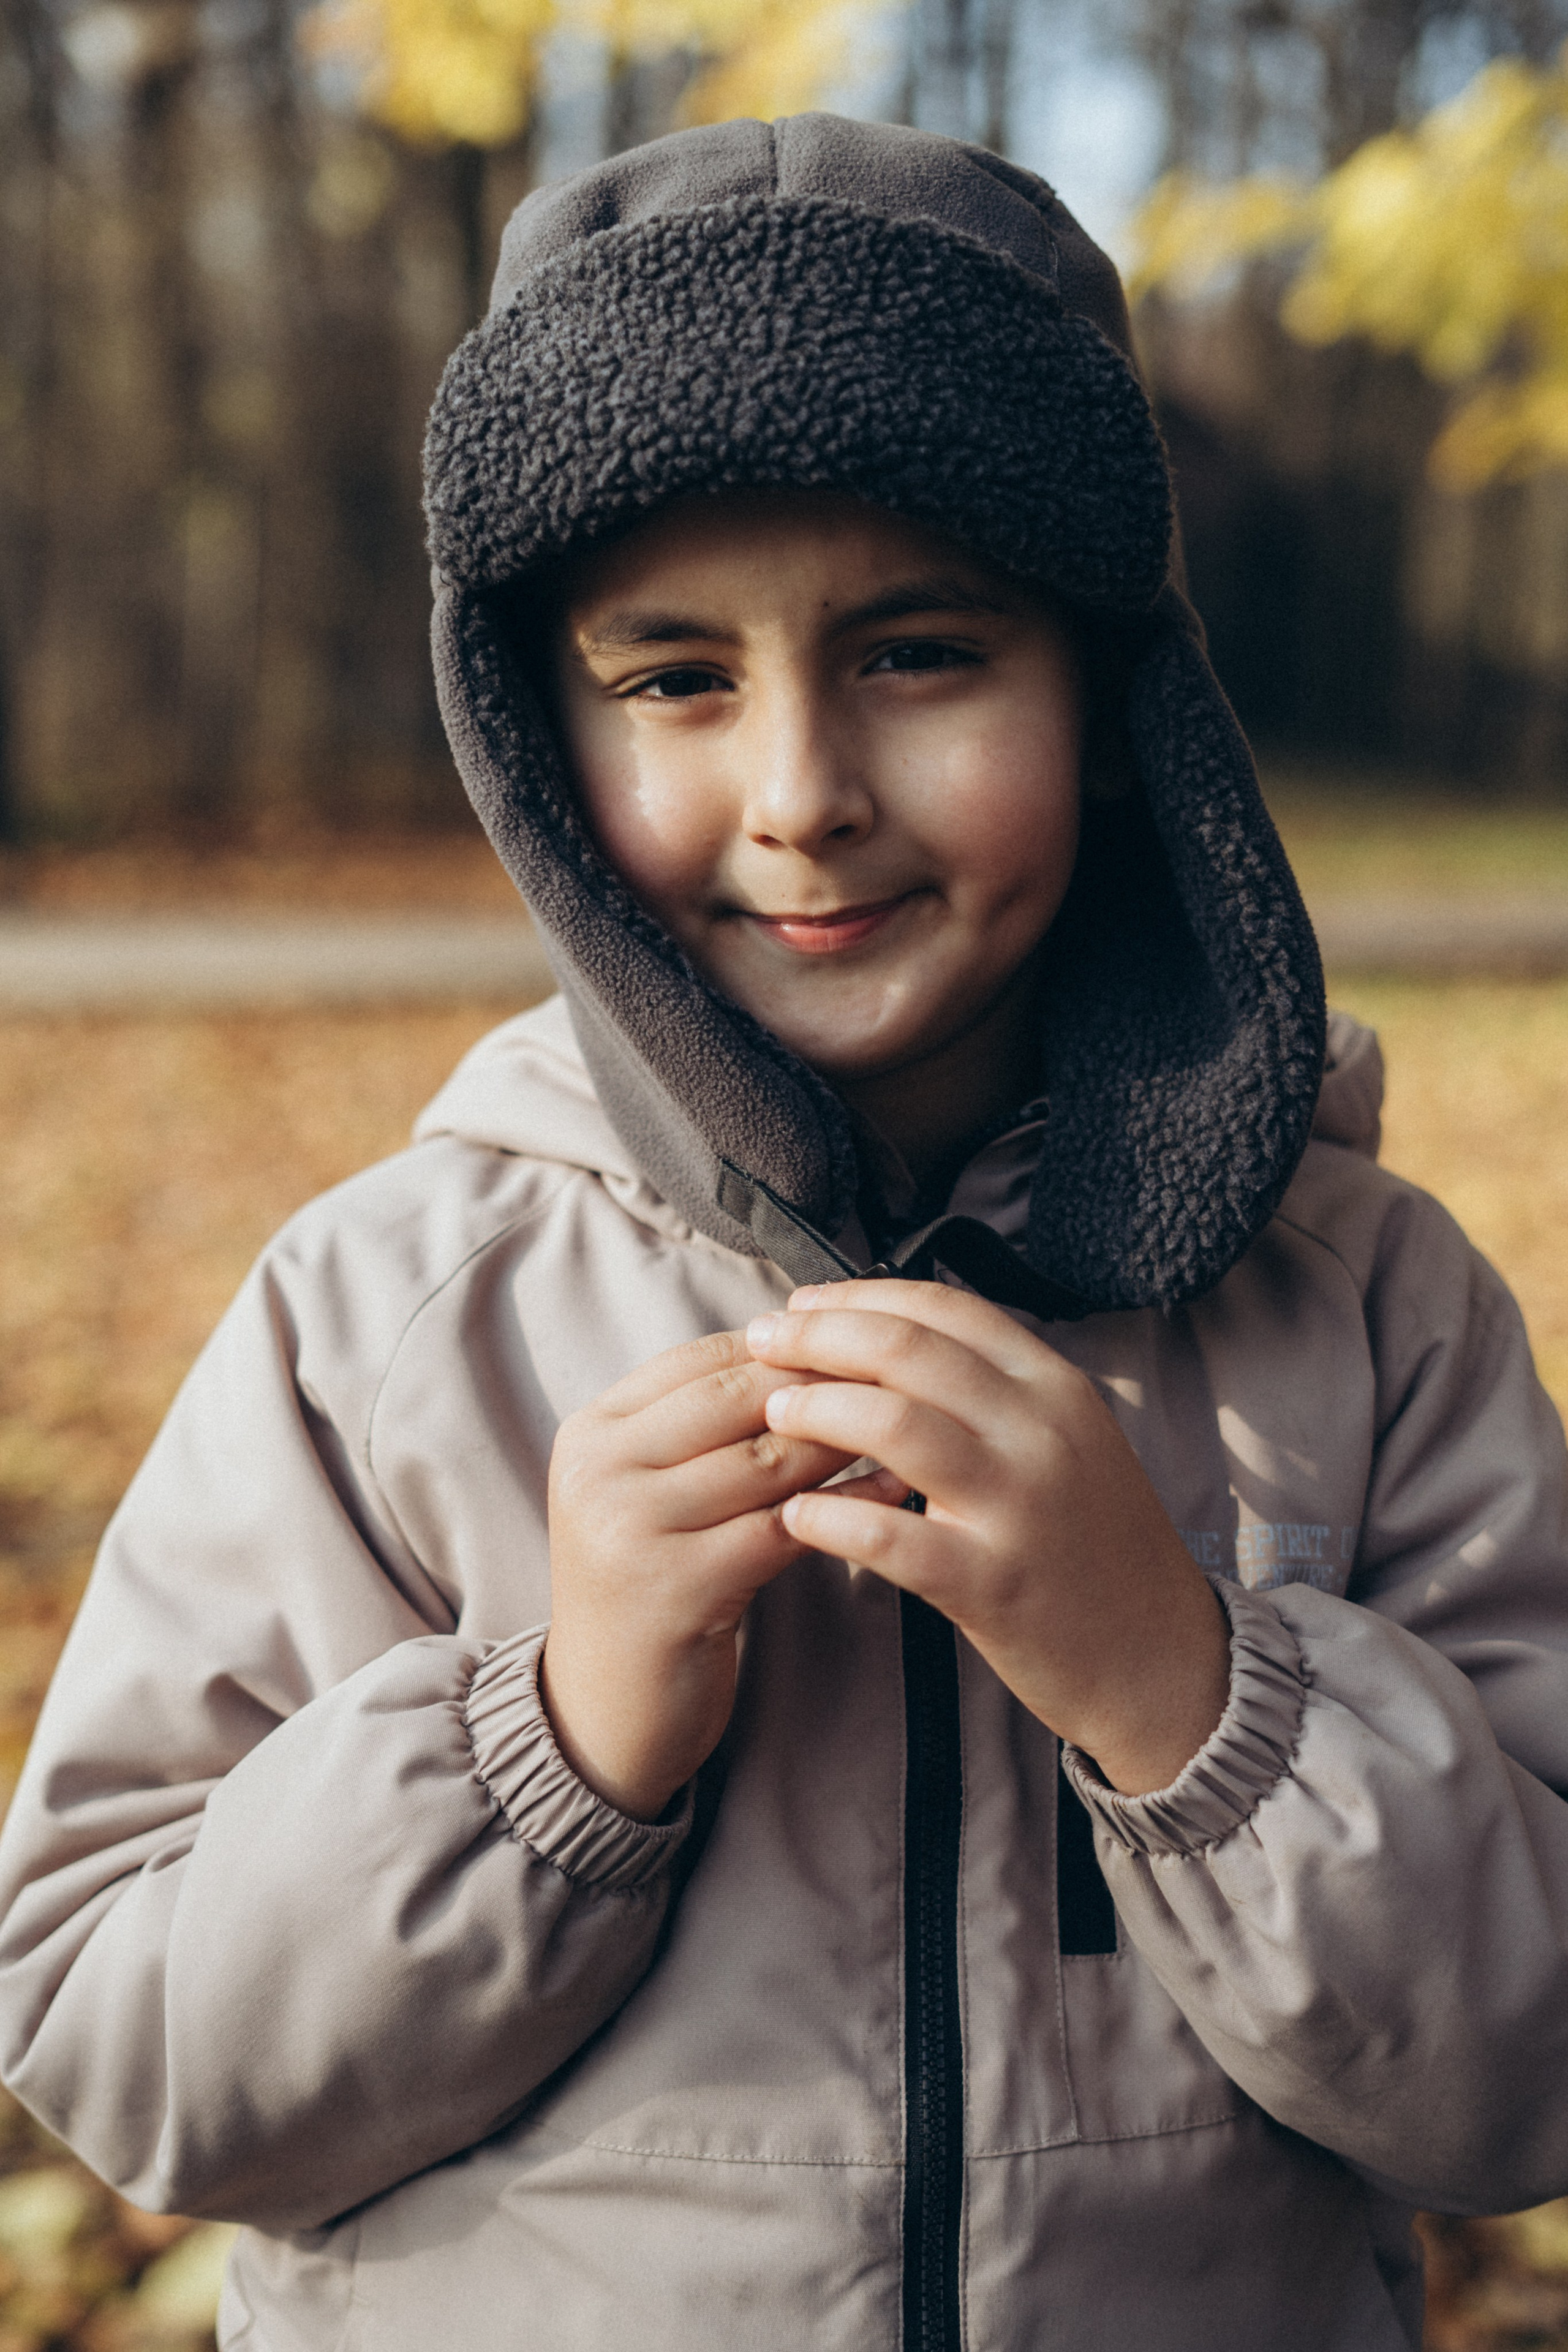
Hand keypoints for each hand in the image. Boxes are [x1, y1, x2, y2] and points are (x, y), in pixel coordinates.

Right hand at [542, 1329, 854, 1821]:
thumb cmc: (648, 1588)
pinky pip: (785, 1528)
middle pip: (736, 1398)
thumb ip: (700, 1428)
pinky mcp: (678, 1590)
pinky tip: (896, 1492)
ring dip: (847, 1438)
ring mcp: (632, 1530)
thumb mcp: (650, 1493)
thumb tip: (809, 1355)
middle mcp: (601, 1472)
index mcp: (592, 1433)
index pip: (704, 1359)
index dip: (789, 1345)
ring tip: (911, 1425)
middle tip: (903, 1373)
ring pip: (766, 1459)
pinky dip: (850, 1505)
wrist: (604, 1712)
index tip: (860, 1342)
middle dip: (825, 1383)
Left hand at [747, 1281, 1228, 1795]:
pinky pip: (887, 1536)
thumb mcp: (1070, 1442)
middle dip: (817, 1339)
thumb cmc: (1097, 1549)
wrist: (1164, 1661)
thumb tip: (894, 1343)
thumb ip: (997, 1392)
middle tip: (759, 1344)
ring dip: (815, 1411)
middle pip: (907, 1350)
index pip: (945, 1309)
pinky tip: (792, 1518)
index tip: (801, 1307)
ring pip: (894, 1424)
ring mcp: (1019, 1506)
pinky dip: (826, 1520)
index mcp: (1056, 1388)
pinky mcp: (993, 1583)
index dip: (859, 1298)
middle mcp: (1041, 1432)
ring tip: (771, 1416)